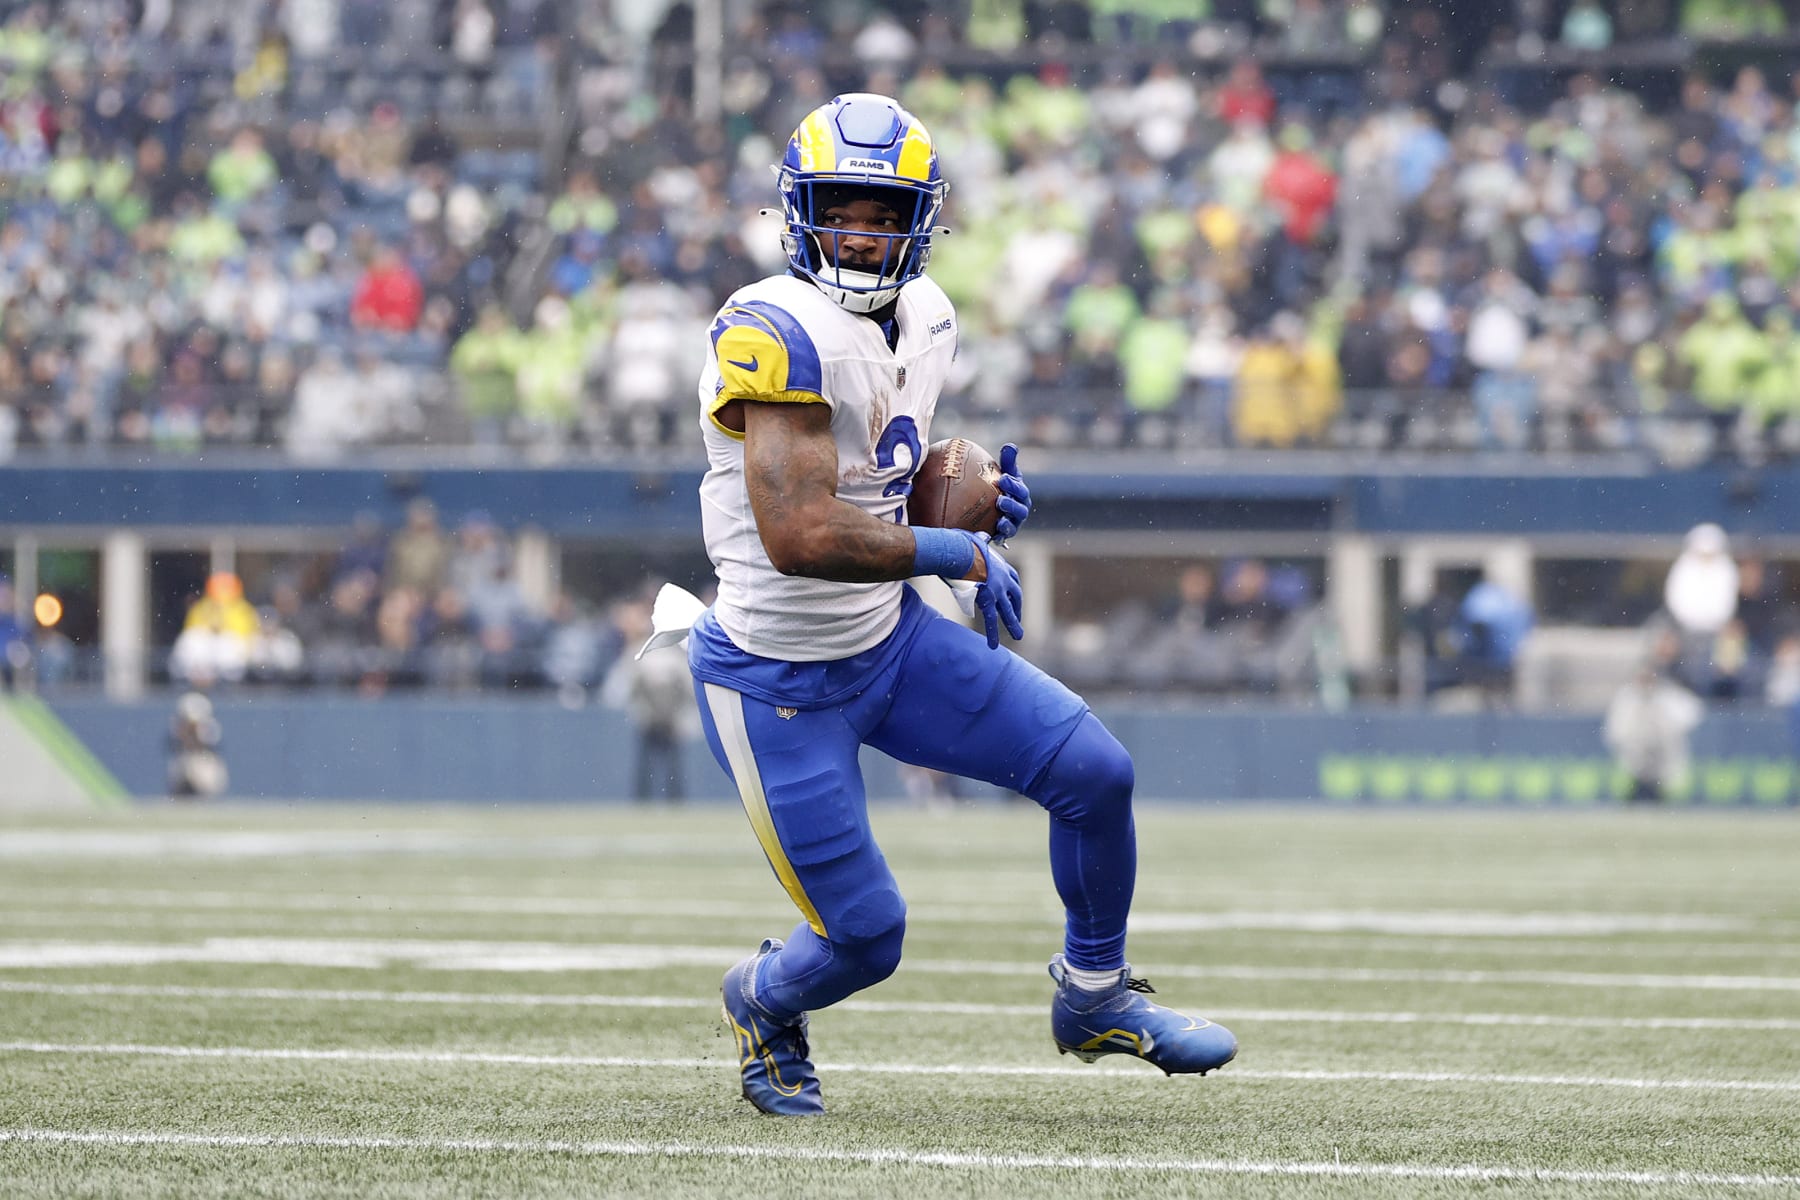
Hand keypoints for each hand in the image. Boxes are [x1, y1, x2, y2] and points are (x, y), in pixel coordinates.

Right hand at [972, 533, 1022, 648]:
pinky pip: (991, 621)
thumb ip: (978, 541)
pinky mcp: (987, 601)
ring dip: (1013, 624)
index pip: (1014, 579)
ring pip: (1007, 612)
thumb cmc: (962, 544)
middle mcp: (1003, 579)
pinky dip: (992, 634)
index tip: (1014, 597)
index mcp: (1000, 565)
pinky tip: (993, 646)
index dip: (1014, 589)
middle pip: (1015, 597)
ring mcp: (997, 591)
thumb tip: (976, 537)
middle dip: (1017, 609)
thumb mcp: (974, 541)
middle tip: (1018, 619)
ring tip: (1019, 635)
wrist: (960, 551)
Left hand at [994, 442, 1030, 541]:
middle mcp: (1019, 510)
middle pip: (1020, 509)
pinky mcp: (1002, 536)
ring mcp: (1012, 524)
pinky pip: (1002, 539)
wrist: (988, 508)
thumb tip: (1010, 446)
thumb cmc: (998, 486)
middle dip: (1011, 505)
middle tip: (999, 500)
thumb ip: (1008, 461)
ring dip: (1007, 523)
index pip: (1020, 489)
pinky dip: (997, 537)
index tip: (1003, 478)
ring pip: (1013, 526)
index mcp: (1020, 493)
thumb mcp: (1003, 473)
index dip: (1013, 485)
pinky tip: (988, 535)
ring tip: (999, 520)